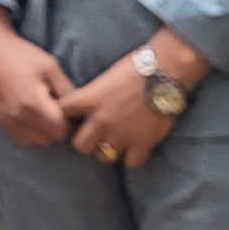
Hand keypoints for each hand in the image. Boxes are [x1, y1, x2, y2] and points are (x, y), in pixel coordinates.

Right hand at [0, 6, 69, 148]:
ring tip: (45, 112)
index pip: (61, 130)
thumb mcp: (51, 67)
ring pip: (36, 142)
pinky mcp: (0, 121)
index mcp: (32, 103)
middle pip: (50, 139)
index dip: (69, 122)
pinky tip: (33, 116)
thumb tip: (80, 111)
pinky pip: (22, 139)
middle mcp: (18, 116)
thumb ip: (67, 91)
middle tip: (58, 109)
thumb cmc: (23, 55)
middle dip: (58, 128)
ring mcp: (7, 120)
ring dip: (44, 132)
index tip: (69, 109)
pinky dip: (31, 133)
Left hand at [53, 25, 206, 168]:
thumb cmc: (136, 66)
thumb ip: (94, 95)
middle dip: (86, 142)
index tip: (73, 118)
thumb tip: (88, 103)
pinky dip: (133, 158)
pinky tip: (136, 148)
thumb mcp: (106, 77)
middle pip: (80, 146)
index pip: (63, 113)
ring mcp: (121, 135)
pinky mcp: (142, 143)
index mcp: (89, 100)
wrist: (165, 71)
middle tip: (95, 136)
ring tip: (116, 143)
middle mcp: (101, 120)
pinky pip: (130, 163)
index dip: (66, 116)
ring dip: (107, 151)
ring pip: (103, 157)